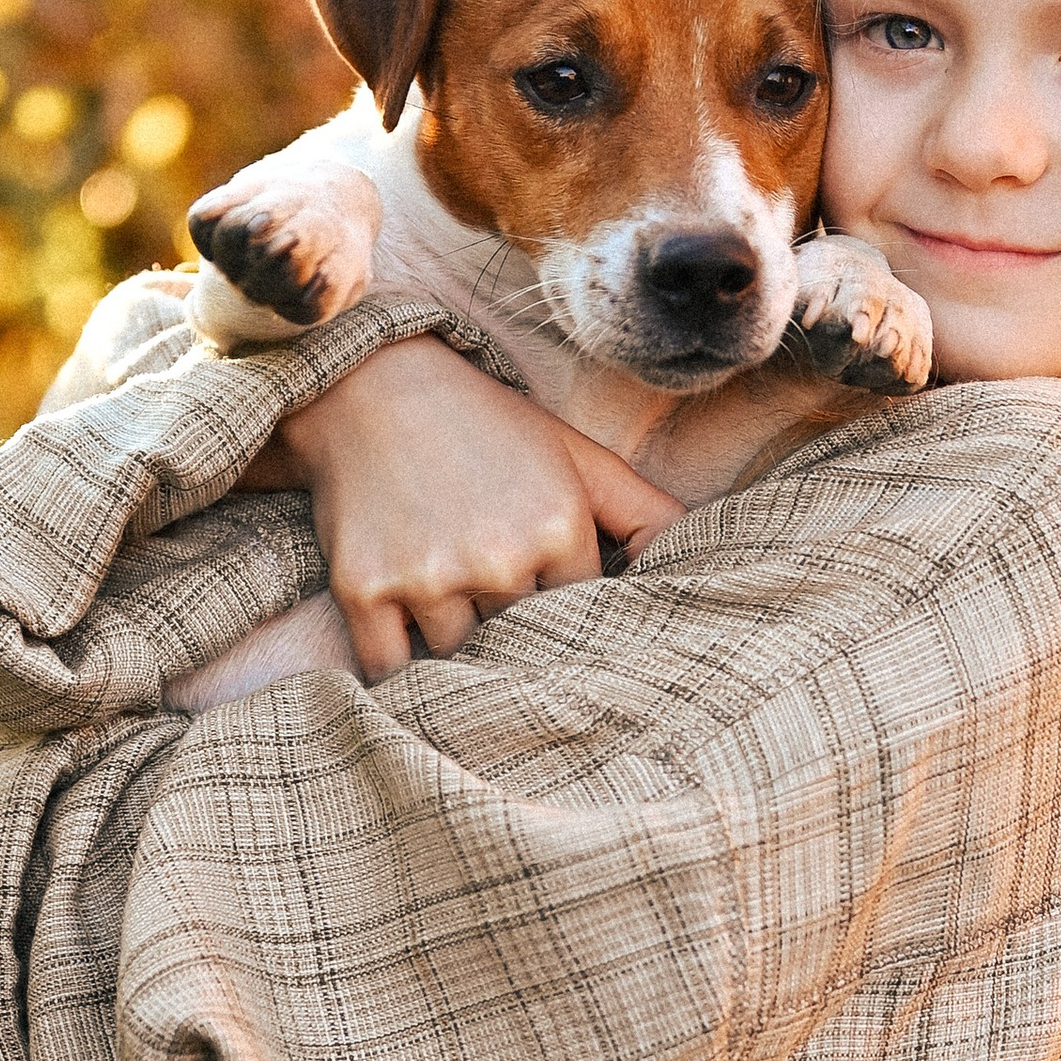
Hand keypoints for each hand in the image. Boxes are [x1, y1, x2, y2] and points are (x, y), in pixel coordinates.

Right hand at [276, 339, 681, 680]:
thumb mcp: (577, 457)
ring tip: (455, 628)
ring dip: (458, 654)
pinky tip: (410, 658)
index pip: (583, 616)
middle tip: (509, 635)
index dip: (570, 619)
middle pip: (521, 642)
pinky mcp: (362, 587)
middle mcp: (496, 556)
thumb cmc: (487, 426)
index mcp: (558, 526)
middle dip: (517, 640)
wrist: (371, 386)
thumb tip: (697, 560)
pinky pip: (388, 668)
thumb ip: (643, 511)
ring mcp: (426, 575)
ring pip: (459, 658)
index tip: (558, 619)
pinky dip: (398, 674)